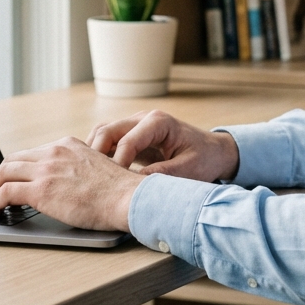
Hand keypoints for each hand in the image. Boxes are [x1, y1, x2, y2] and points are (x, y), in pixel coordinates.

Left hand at [0, 137, 144, 230]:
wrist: (128, 198)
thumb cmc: (119, 191)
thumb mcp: (96, 167)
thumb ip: (77, 168)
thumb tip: (66, 184)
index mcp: (67, 145)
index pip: (32, 153)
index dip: (18, 169)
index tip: (14, 181)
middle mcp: (54, 152)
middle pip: (12, 160)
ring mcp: (46, 169)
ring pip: (4, 173)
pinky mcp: (40, 190)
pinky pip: (5, 193)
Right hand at [86, 110, 239, 182]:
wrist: (213, 152)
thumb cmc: (204, 159)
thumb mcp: (189, 170)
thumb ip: (163, 174)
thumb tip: (134, 184)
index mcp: (159, 122)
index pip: (127, 140)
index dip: (117, 163)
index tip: (113, 185)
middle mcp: (143, 118)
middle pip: (108, 130)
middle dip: (96, 154)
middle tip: (92, 180)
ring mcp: (135, 125)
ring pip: (103, 133)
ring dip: (94, 153)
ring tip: (90, 177)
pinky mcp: (132, 136)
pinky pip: (109, 141)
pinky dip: (100, 155)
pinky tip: (98, 174)